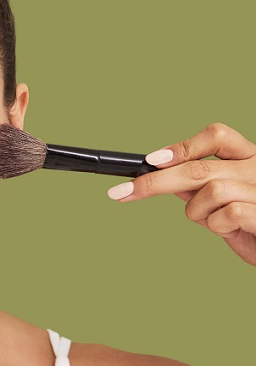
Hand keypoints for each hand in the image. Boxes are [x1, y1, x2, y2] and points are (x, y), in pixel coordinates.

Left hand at [107, 123, 255, 265]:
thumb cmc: (252, 225)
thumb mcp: (221, 202)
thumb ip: (198, 186)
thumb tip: (161, 173)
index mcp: (248, 158)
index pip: (216, 135)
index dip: (181, 147)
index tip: (151, 160)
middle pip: (198, 167)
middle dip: (155, 182)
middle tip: (123, 192)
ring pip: (210, 190)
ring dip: (198, 212)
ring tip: (214, 222)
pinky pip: (227, 213)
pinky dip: (217, 225)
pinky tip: (231, 230)